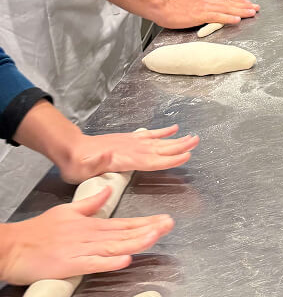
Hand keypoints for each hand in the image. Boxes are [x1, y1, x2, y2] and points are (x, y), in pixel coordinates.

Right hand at [0, 188, 173, 285]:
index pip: (124, 223)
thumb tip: (107, 191)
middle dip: (149, 229)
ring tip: (155, 236)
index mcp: (91, 224)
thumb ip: (89, 203)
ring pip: (114, 246)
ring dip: (136, 242)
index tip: (165, 219)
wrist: (13, 245)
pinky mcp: (70, 265)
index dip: (146, 221)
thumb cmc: (39, 230)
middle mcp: (90, 235)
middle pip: (124, 233)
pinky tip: (125, 260)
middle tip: (169, 224)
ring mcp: (81, 250)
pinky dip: (109, 262)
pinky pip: (93, 264)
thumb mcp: (66, 210)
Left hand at [56, 125, 199, 184]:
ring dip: (176, 140)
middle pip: (160, 149)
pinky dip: (162, 132)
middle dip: (179, 146)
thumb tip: (108, 154)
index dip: (169, 159)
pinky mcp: (129, 139)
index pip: (152, 161)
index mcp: (125, 159)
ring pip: (158, 142)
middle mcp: (132, 149)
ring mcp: (131, 143)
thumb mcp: (83, 167)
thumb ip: (97, 161)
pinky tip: (173, 129)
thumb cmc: (77, 165)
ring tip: (192, 137)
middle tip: (197, 142)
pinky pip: (150, 135)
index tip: (186, 155)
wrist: (71, 149)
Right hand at [153, 0, 258, 29]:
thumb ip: (198, 2)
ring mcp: (204, 7)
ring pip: (227, 8)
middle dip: (244, 5)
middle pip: (229, 2)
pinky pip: (217, 16)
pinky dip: (228, 17)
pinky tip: (237, 19)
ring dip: (241, 10)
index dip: (237, 1)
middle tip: (256, 7)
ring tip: (252, 12)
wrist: (160, 6)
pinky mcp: (199, 15)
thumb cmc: (171, 5)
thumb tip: (206, 2)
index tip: (247, 3)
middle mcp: (207, 1)